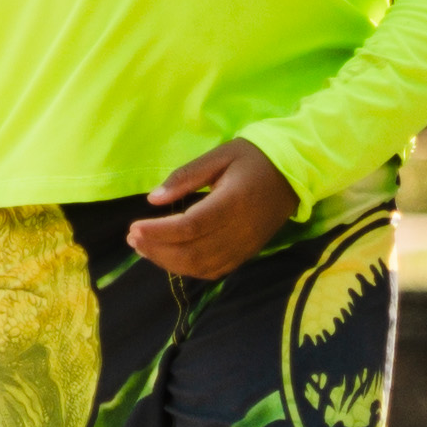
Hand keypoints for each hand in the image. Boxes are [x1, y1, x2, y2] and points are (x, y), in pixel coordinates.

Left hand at [126, 137, 298, 281]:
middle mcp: (240, 231)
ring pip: (200, 267)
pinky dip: (188, 269)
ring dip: (168, 262)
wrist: (294, 174)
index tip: (134, 227)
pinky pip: (214, 271)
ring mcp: (245, 247)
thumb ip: (185, 177)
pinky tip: (170, 258)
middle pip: (192, 252)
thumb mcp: (219, 155)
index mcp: (233, 202)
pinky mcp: (247, 254)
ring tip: (144, 248)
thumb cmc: (253, 158)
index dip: (158, 232)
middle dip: (157, 249)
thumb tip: (153, 200)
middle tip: (133, 237)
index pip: (190, 227)